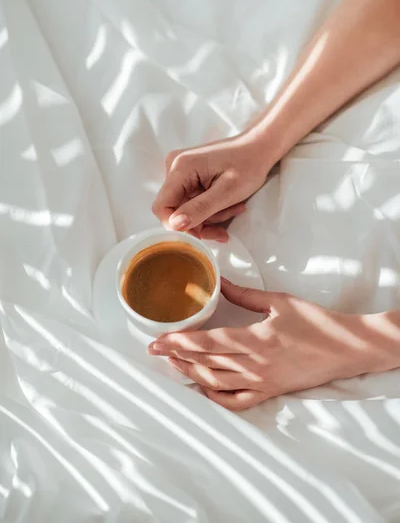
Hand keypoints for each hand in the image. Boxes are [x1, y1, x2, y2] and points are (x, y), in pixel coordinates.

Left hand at [148, 278, 371, 410]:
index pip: (207, 342)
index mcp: (255, 340)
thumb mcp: (280, 301)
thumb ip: (245, 294)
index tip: (158, 339)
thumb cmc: (315, 322)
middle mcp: (254, 365)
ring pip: (216, 382)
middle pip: (206, 363)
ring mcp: (261, 382)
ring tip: (172, 364)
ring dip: (191, 374)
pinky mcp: (270, 392)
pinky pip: (237, 401)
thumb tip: (219, 282)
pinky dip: (216, 397)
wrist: (345, 349)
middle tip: (154, 349)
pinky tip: (203, 389)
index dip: (180, 342)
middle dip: (177, 356)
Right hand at [152, 131, 269, 241]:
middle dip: (199, 222)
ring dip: (209, 216)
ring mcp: (181, 170)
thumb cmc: (248, 164)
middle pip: (175, 209)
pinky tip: (229, 205)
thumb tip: (174, 225)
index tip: (200, 234)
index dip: (177, 225)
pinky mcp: (189, 175)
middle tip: (223, 230)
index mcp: (180, 167)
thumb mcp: (227, 192)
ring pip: (185, 208)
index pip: (162, 206)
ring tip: (234, 209)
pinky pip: (192, 201)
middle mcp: (174, 167)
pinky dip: (210, 208)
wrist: (260, 147)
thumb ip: (199, 209)